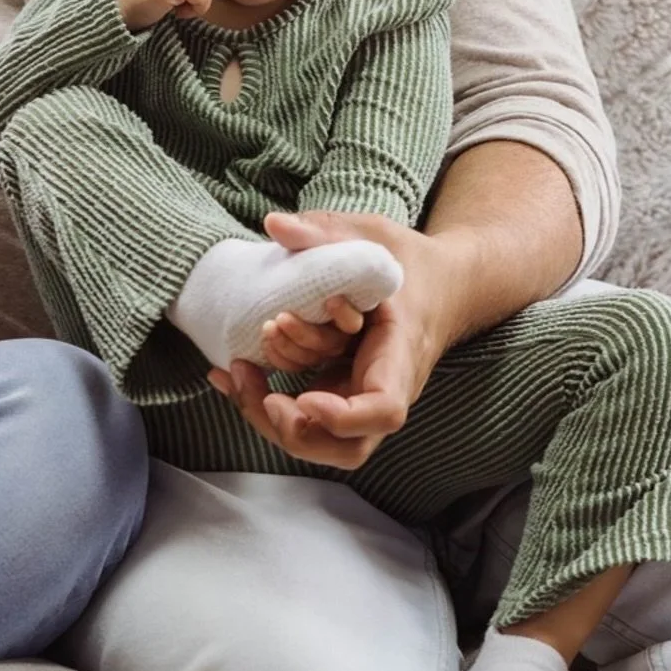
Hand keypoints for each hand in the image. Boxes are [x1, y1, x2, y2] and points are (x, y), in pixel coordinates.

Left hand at [207, 210, 461, 469]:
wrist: (440, 284)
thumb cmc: (408, 262)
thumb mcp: (372, 236)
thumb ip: (326, 231)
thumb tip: (273, 224)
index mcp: (400, 354)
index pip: (384, 409)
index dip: (343, 417)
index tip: (303, 397)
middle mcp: (382, 386)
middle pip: (349, 446)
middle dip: (296, 430)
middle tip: (259, 391)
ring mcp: (359, 393)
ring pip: (323, 439)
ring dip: (272, 417)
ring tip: (237, 373)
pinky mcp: (338, 389)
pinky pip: (303, 414)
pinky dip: (263, 401)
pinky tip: (230, 373)